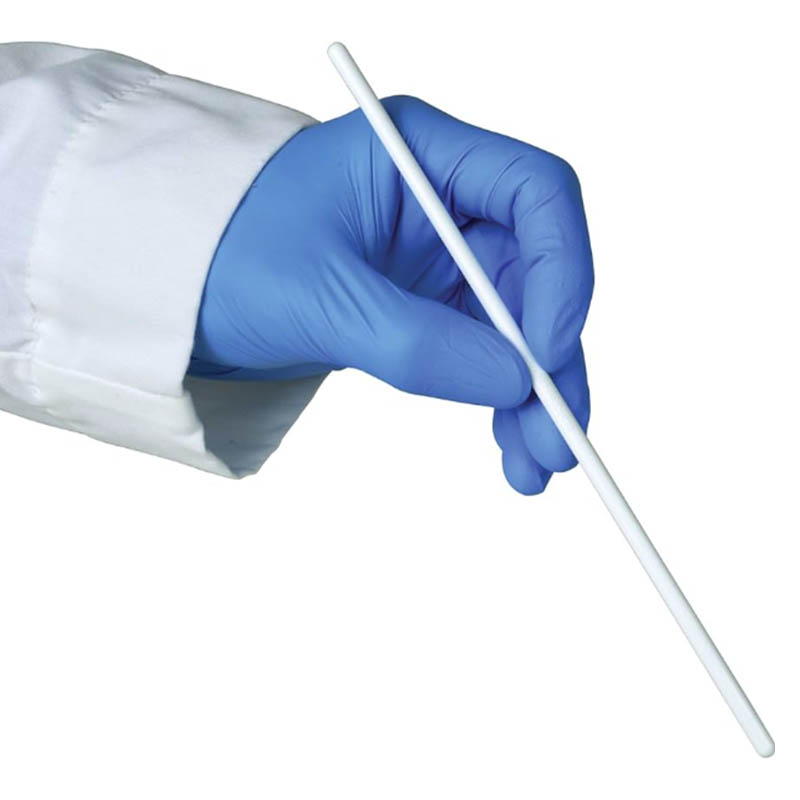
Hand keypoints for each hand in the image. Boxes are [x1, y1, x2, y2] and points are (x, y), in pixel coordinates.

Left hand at [190, 97, 592, 493]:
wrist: (173, 291)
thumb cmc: (220, 256)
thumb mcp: (316, 298)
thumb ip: (418, 342)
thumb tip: (516, 384)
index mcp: (420, 154)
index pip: (536, 193)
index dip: (562, 270)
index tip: (548, 352)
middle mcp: (442, 199)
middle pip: (537, 273)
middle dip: (551, 360)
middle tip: (559, 438)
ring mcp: (437, 257)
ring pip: (517, 325)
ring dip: (533, 394)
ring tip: (537, 466)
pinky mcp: (424, 307)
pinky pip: (481, 353)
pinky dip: (498, 399)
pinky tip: (510, 447)